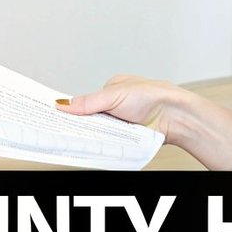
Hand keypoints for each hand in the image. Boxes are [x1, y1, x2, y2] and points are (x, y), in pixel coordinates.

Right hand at [59, 75, 231, 171]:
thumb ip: (88, 102)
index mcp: (112, 88)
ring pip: (100, 130)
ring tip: (83, 138)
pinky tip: (100, 144)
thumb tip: (63, 104)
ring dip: (94, 134)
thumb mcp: (114, 96)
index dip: (71, 109)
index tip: (55, 116)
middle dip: (82, 124)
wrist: (176, 117)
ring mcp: (123, 121)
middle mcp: (117, 104)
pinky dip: (105, 142)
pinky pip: (111, 140)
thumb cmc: (154, 98)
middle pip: (91, 117)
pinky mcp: (129, 135)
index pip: (85, 100)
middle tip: (66, 131)